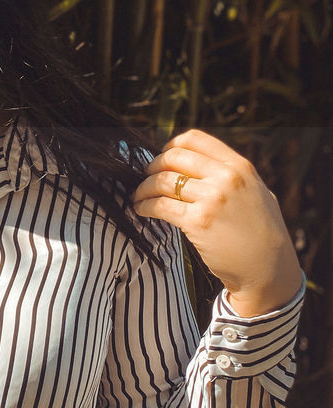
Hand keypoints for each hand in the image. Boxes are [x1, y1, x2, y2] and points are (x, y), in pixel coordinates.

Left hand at [132, 128, 303, 317]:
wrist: (268, 268)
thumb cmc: (261, 232)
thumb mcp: (256, 192)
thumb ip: (233, 175)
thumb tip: (199, 162)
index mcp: (240, 166)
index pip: (194, 139)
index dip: (171, 146)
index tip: (162, 157)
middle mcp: (227, 178)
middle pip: (173, 157)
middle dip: (153, 166)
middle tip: (146, 177)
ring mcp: (213, 199)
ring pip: (162, 181)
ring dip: (144, 188)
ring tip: (139, 196)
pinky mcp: (198, 222)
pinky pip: (160, 206)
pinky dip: (144, 206)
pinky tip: (141, 210)